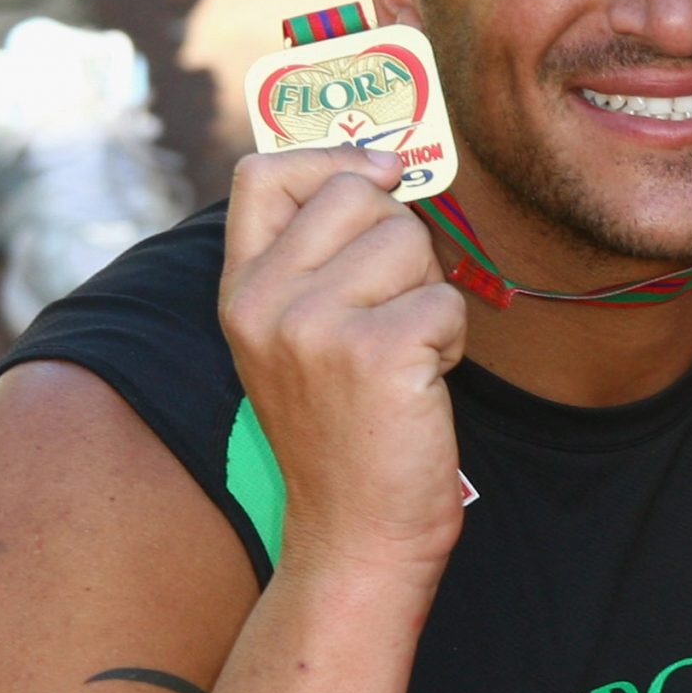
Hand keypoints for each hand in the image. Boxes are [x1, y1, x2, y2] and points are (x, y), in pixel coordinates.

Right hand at [219, 147, 467, 585]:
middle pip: (359, 195)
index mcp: (240, 292)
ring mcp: (313, 326)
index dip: (333, 158)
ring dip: (429, 296)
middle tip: (391, 317)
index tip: (383, 175)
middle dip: (402, 244)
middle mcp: (263, 302)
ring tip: (401, 359)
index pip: (264, 173)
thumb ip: (324, 254)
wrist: (358, 535)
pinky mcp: (374, 352)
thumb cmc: (350, 430)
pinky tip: (418, 388)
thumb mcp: (305, 336)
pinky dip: (451, 341)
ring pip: (412, 242)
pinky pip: (445, 299)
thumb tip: (387, 161)